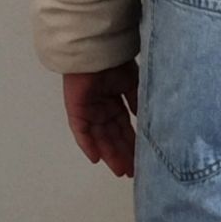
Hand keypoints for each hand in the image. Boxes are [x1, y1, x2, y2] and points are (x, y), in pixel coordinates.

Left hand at [63, 59, 138, 177]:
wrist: (98, 49)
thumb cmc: (116, 62)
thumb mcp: (132, 82)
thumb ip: (136, 101)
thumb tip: (144, 120)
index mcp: (115, 100)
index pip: (124, 127)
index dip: (132, 143)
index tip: (142, 159)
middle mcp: (102, 108)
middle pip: (113, 136)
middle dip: (123, 154)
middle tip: (132, 172)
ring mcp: (89, 110)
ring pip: (100, 137)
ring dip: (109, 154)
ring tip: (120, 170)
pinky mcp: (76, 110)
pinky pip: (81, 132)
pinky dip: (88, 145)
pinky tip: (96, 159)